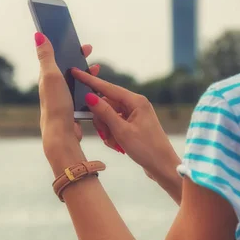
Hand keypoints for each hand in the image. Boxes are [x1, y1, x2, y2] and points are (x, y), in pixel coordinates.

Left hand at [34, 33, 99, 172]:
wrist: (62, 135)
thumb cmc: (56, 105)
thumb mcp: (51, 76)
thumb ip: (46, 56)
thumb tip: (38, 35)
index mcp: (46, 78)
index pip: (54, 56)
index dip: (64, 45)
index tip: (74, 38)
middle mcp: (53, 88)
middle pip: (66, 67)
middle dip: (77, 57)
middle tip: (89, 50)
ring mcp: (62, 98)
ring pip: (75, 81)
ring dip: (85, 72)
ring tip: (96, 69)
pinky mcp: (71, 109)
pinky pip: (81, 93)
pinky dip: (89, 87)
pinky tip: (96, 89)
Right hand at [72, 68, 180, 186]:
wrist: (163, 167)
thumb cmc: (147, 149)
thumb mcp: (122, 131)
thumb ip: (105, 112)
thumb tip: (90, 97)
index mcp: (136, 101)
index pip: (108, 87)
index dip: (90, 80)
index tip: (76, 72)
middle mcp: (136, 105)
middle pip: (106, 104)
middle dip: (102, 120)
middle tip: (105, 134)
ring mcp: (134, 115)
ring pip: (109, 116)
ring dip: (107, 130)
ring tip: (115, 143)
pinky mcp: (133, 125)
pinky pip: (115, 124)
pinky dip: (112, 135)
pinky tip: (118, 146)